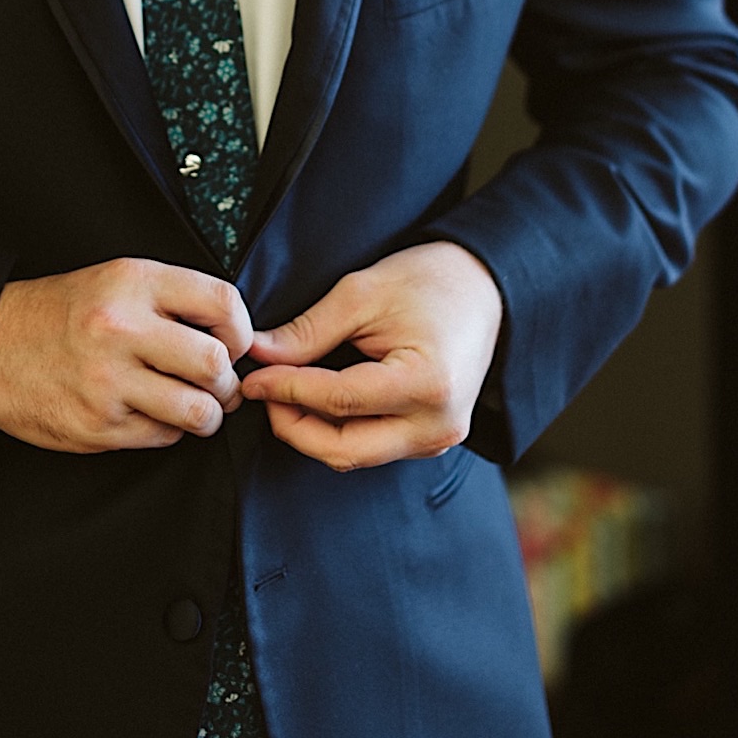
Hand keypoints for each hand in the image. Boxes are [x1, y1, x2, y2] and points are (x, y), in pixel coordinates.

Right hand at [0, 257, 252, 452]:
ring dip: (207, 414)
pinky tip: (152, 413)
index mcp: (132, 283)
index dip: (241, 329)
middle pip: (215, 364)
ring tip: (196, 405)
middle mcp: (121, 329)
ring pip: (198, 411)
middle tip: (218, 384)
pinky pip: (163, 437)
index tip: (233, 342)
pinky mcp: (98, 426)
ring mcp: (108, 381)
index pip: (221, 303)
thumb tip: (235, 335)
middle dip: (227, 382)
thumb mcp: (115, 280)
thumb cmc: (61, 313)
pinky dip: (169, 430)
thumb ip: (172, 299)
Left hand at [240, 242, 501, 471]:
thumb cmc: (430, 281)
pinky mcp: (429, 439)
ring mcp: (437, 440)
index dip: (286, 391)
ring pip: (354, 455)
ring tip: (282, 392)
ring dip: (311, 431)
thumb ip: (310, 331)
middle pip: (344, 450)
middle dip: (293, 426)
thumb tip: (260, 354)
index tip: (252, 376)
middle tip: (262, 392)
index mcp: (427, 386)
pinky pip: (371, 446)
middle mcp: (436, 427)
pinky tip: (314, 400)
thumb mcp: (363, 293)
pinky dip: (336, 429)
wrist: (485, 288)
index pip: (339, 401)